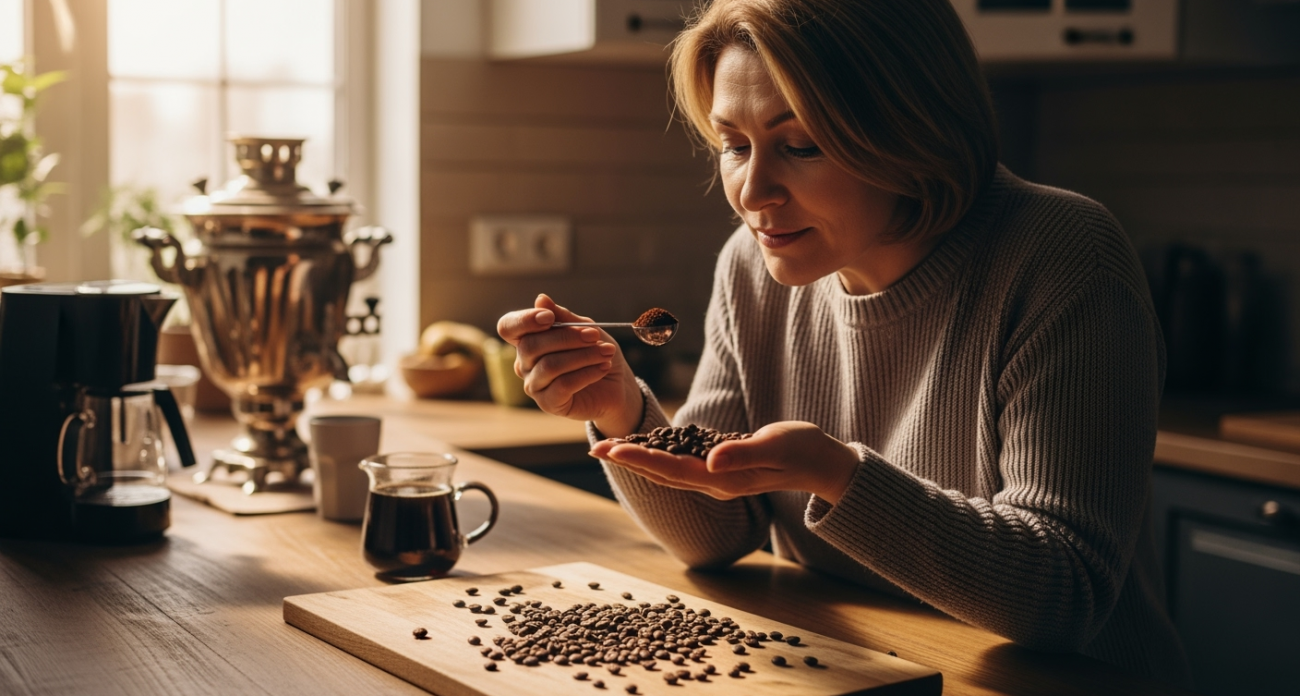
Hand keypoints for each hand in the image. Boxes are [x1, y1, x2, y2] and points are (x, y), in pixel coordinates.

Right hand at [496, 294, 643, 435]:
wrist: (616, 384)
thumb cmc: (596, 351)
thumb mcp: (584, 328)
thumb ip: (563, 317)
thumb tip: (540, 299)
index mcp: (527, 339)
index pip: (508, 327)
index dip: (524, 320)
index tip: (550, 318)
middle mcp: (524, 363)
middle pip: (531, 345)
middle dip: (567, 337)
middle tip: (595, 335)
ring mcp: (534, 385)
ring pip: (550, 365)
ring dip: (583, 356)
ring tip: (607, 352)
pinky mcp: (548, 403)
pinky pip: (562, 385)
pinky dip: (587, 373)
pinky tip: (604, 367)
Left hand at [590, 421, 859, 503]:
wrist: (824, 463)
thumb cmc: (804, 450)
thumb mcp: (777, 446)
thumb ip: (743, 454)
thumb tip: (709, 462)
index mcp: (723, 480)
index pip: (671, 470)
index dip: (639, 459)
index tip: (611, 448)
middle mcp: (714, 483)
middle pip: (661, 473)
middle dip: (628, 460)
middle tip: (594, 446)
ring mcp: (717, 477)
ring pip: (668, 470)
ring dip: (638, 458)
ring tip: (610, 447)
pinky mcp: (721, 467)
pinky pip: (682, 463)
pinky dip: (659, 454)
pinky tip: (646, 445)